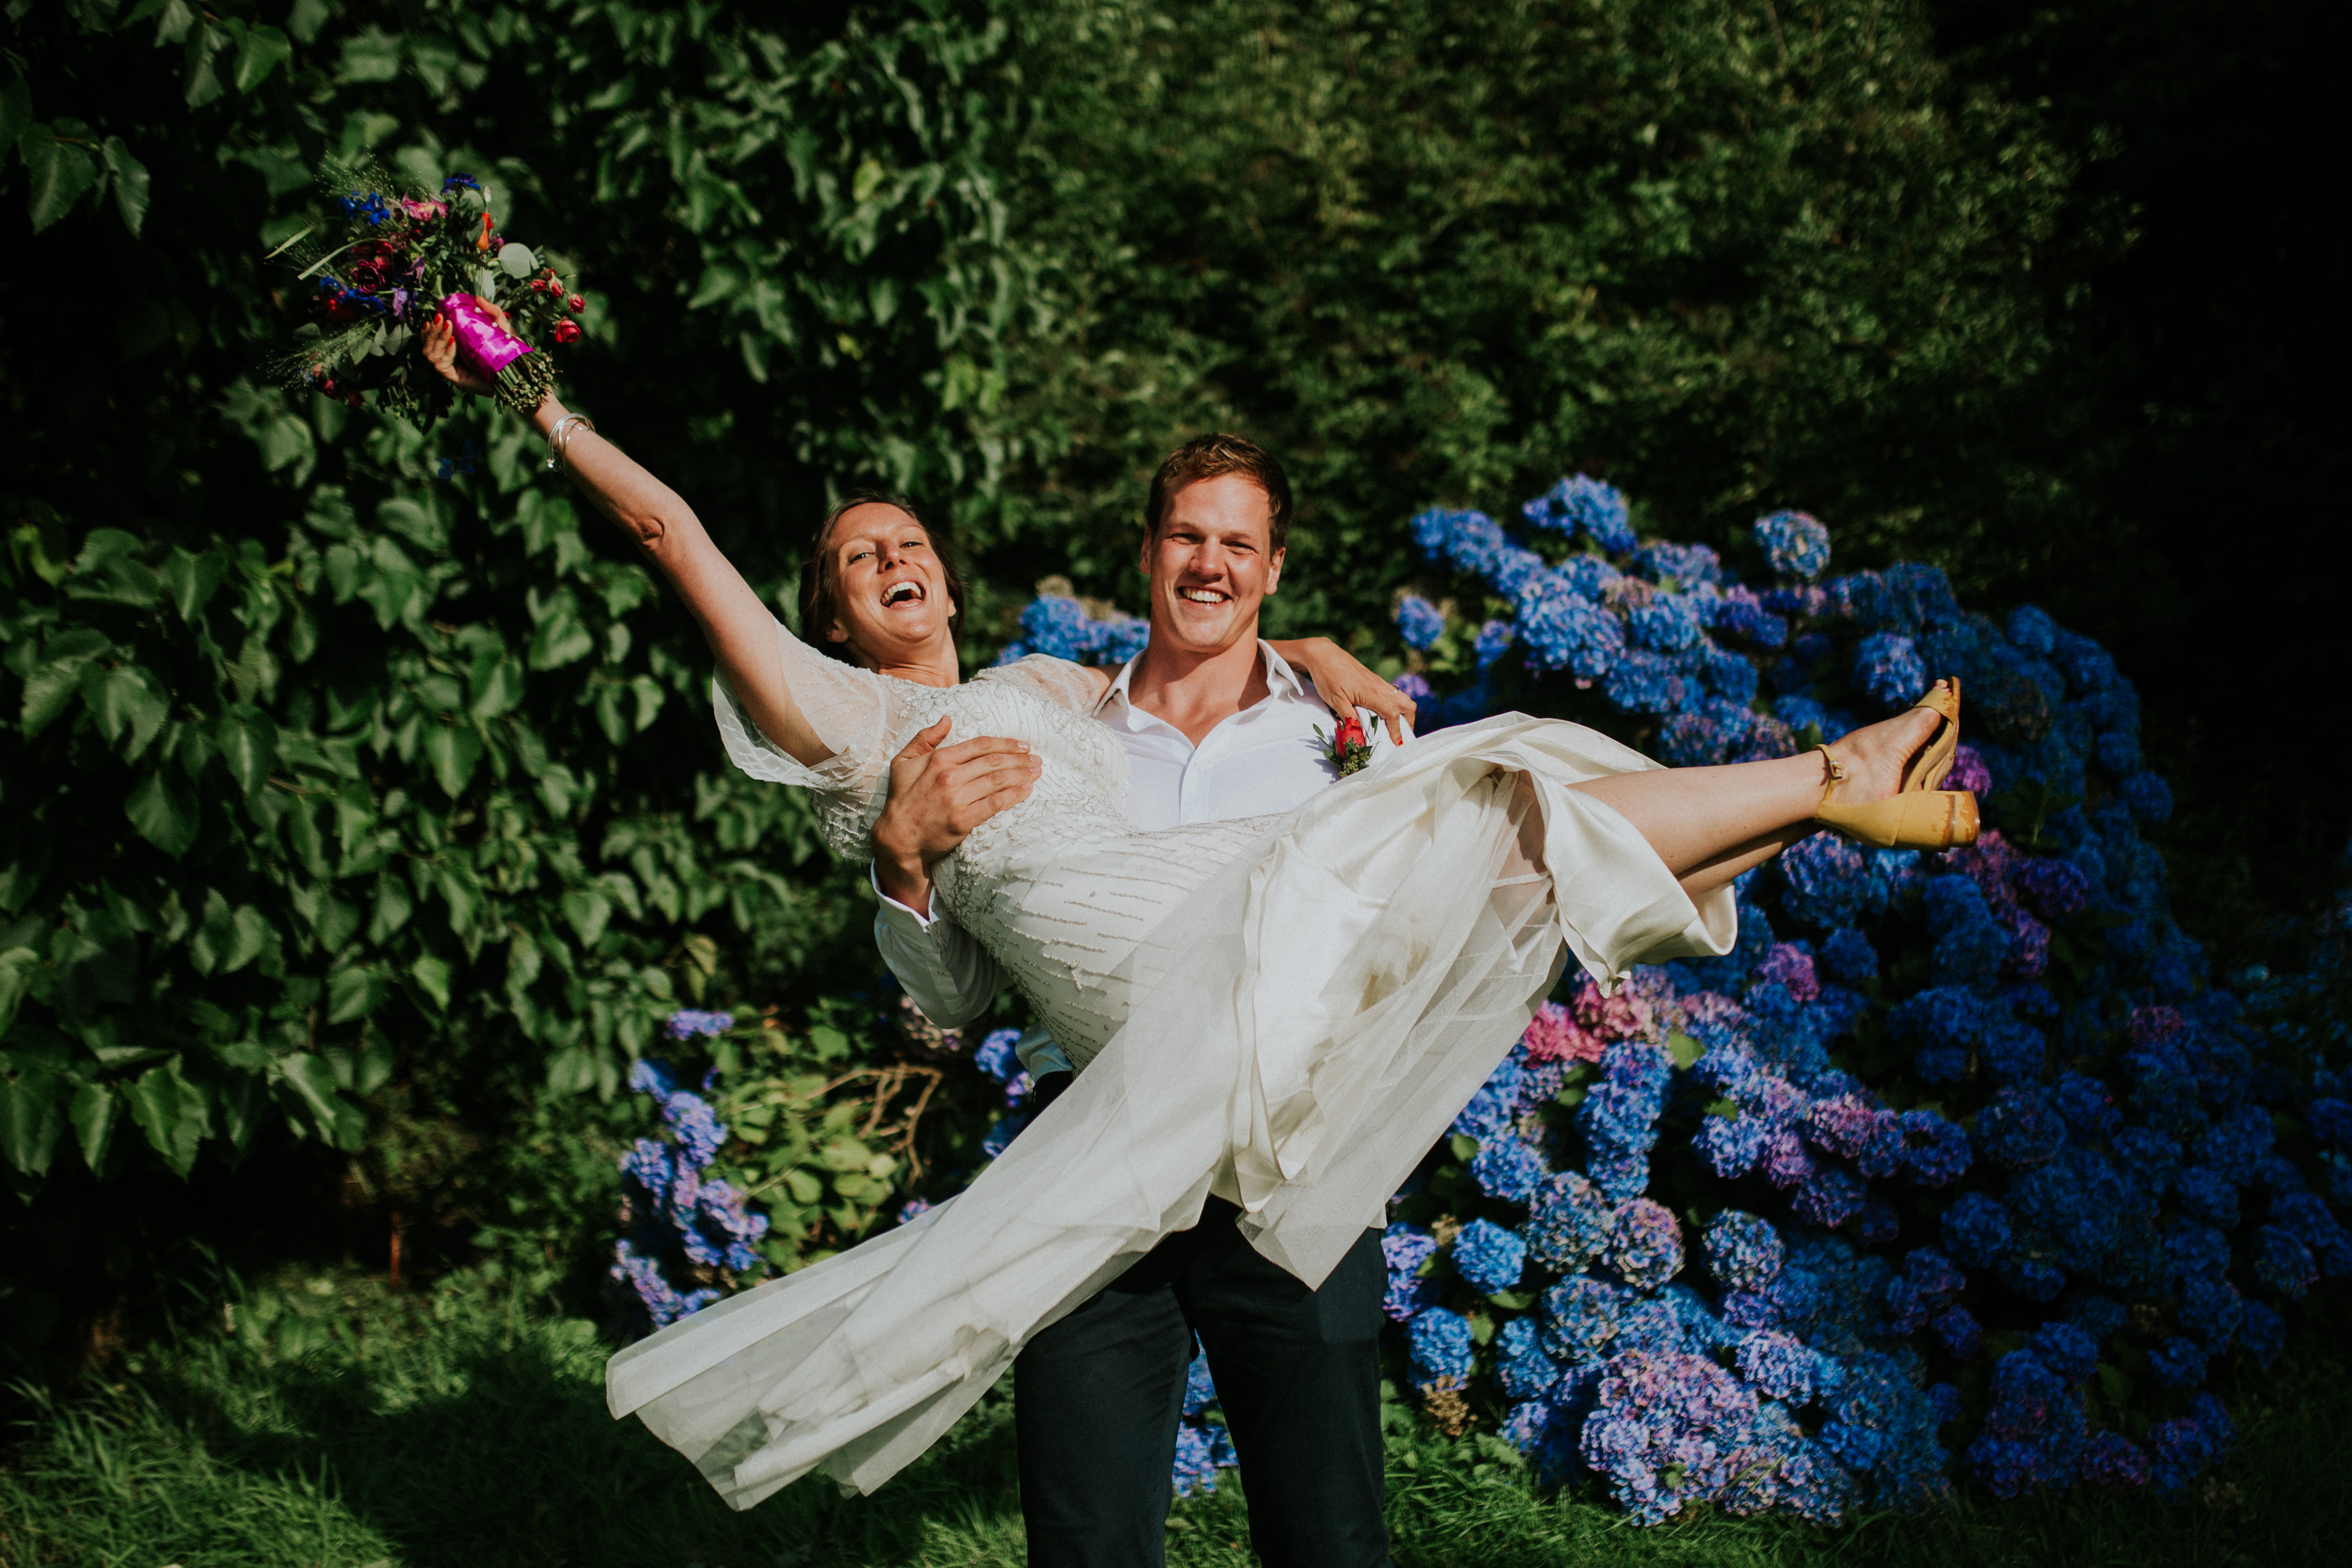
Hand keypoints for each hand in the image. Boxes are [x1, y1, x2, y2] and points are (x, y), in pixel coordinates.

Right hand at [420, 294, 508, 396]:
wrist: (519, 374)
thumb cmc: (509, 353)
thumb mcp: (502, 328)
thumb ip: (492, 312)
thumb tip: (478, 298)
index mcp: (456, 347)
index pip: (433, 338)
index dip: (431, 328)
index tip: (438, 314)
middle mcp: (451, 359)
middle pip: (428, 345)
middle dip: (432, 330)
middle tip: (440, 317)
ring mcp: (452, 370)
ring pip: (430, 354)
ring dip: (437, 338)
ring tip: (447, 325)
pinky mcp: (456, 380)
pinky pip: (441, 365)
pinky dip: (446, 352)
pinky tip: (453, 341)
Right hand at [871, 716, 1043, 910]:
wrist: (898, 837)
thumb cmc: (902, 798)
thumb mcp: (903, 762)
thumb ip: (924, 738)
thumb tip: (946, 719)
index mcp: (939, 759)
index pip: (981, 745)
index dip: (1005, 744)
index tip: (1022, 745)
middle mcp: (949, 776)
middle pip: (994, 762)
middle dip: (1019, 758)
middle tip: (1036, 758)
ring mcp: (957, 798)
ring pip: (998, 781)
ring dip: (1021, 774)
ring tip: (1036, 772)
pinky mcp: (963, 820)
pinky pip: (995, 804)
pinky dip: (1014, 796)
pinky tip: (1026, 790)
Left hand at [1274, 636, 1415, 743]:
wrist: (1323, 654)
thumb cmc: (1327, 676)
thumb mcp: (1335, 700)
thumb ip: (1349, 718)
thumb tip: (1358, 736)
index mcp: (1372, 693)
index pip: (1393, 715)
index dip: (1397, 731)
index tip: (1396, 745)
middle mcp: (1379, 687)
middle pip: (1407, 705)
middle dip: (1408, 723)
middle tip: (1400, 737)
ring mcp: (1378, 682)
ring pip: (1403, 698)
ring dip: (1404, 714)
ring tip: (1395, 728)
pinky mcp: (1374, 680)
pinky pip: (1393, 693)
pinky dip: (1395, 705)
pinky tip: (1384, 713)